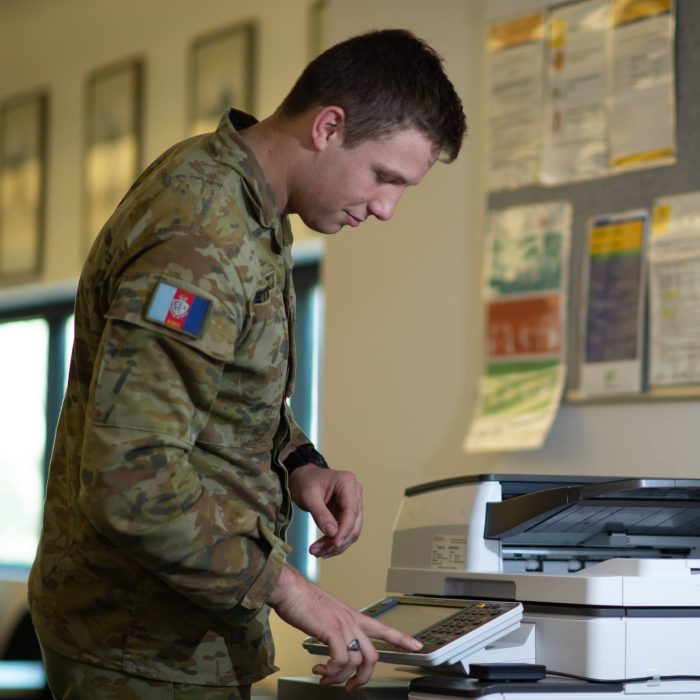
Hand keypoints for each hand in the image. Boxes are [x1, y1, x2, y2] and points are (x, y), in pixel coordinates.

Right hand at [267, 564, 421, 690]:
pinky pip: (341, 660)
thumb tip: (333, 649)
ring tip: (325, 677)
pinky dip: (332, 671)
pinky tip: (321, 670)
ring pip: (357, 661)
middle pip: (373, 655)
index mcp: (352, 615)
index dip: (401, 638)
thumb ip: (334, 629)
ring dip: (340, 677)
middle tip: (350, 687)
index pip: (383, 627)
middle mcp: (351, 620)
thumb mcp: (325, 615)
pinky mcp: (331, 630)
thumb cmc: (301, 601)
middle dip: (364, 677)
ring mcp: (343, 624)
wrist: (288, 589)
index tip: (417, 646)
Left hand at [288, 465, 361, 557]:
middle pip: (354, 523)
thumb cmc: (305, 481)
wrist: (302, 477)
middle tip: (318, 552)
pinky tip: (323, 550)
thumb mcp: (308, 496)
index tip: (334, 543)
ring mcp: (354, 503)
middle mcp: (355, 492)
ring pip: (352, 530)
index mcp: (347, 483)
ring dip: (336, 545)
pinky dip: (335, 542)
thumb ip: (320, 513)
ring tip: (317, 552)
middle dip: (338, 540)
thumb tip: (333, 533)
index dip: (344, 529)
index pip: (351, 510)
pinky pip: (346, 531)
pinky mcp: (348, 513)